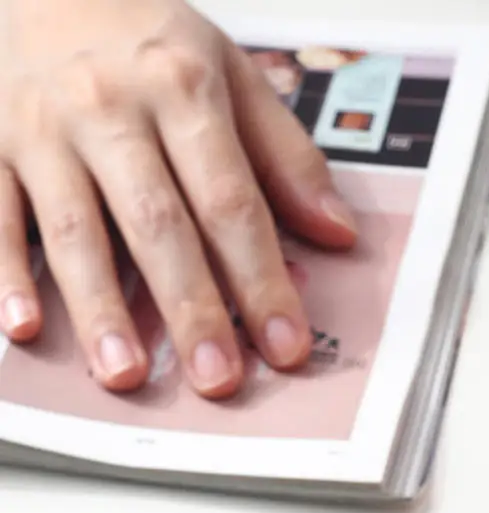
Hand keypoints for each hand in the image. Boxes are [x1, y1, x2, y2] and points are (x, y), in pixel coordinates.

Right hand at [0, 0, 356, 397]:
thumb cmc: (146, 41)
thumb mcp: (232, 74)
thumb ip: (287, 158)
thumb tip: (338, 233)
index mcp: (182, 88)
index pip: (231, 202)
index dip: (261, 279)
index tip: (285, 344)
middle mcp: (109, 108)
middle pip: (158, 224)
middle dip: (191, 307)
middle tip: (217, 378)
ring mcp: (40, 129)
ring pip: (73, 230)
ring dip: (101, 308)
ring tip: (126, 374)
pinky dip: (5, 272)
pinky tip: (25, 329)